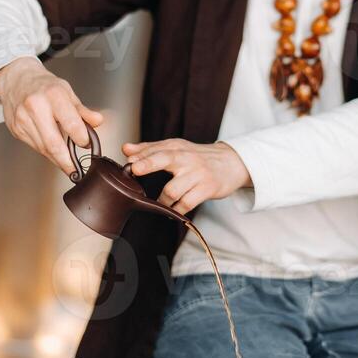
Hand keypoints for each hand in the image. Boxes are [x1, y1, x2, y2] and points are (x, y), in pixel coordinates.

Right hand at [0, 56, 103, 173]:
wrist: (17, 80)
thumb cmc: (45, 86)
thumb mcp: (67, 92)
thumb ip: (83, 110)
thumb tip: (98, 121)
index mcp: (53, 95)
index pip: (71, 123)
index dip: (81, 138)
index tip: (87, 145)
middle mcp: (35, 106)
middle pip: (53, 143)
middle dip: (67, 161)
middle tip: (77, 171)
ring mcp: (22, 119)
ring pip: (43, 148)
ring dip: (57, 159)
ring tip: (68, 164)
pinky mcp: (15, 129)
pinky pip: (35, 146)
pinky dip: (46, 151)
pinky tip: (54, 152)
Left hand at [122, 138, 251, 215]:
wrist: (231, 163)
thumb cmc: (198, 157)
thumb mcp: (177, 148)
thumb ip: (150, 149)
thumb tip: (125, 149)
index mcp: (177, 147)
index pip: (156, 149)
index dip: (140, 155)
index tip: (128, 160)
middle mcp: (187, 158)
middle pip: (165, 158)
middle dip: (148, 164)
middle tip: (135, 170)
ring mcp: (197, 174)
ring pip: (172, 190)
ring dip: (162, 201)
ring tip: (161, 203)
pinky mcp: (207, 189)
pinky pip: (186, 204)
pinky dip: (176, 210)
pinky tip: (173, 211)